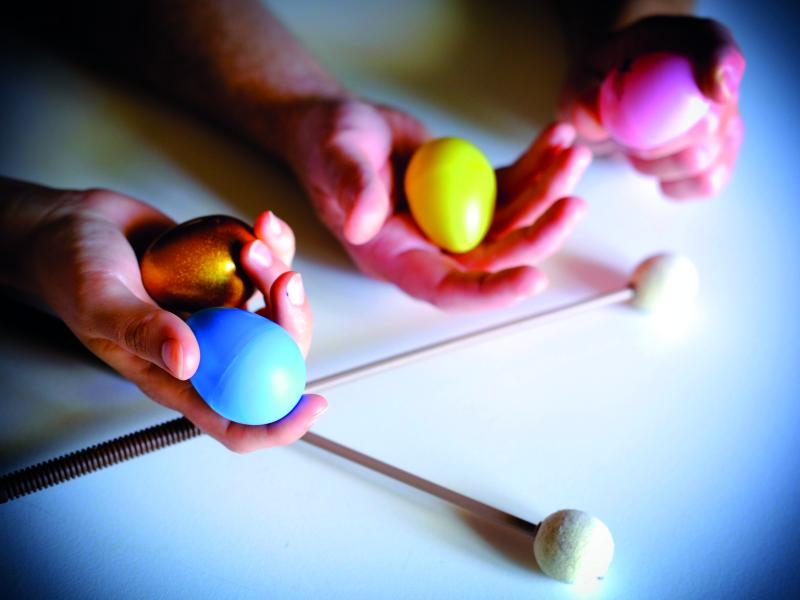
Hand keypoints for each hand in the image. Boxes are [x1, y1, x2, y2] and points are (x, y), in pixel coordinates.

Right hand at [14, 183, 325, 451]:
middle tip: (284, 280)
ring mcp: (222, 313)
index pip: (236, 421)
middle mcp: (209, 350)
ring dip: (281, 273)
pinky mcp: (228, 276)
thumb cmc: (73, 271)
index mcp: (178, 378)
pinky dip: (277, 245)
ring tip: (254, 241)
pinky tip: (261, 223)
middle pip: (275, 359)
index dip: (279, 424)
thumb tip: (188, 363)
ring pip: (280, 311)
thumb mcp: (100, 302)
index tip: (313, 404)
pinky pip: (270, 269)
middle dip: (292, 321)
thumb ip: (142, 331)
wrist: (73, 224)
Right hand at [286, 100, 590, 309]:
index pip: (447, 288)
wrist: (344, 127)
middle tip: (571, 203)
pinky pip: (511, 187)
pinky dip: (535, 165)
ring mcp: (454, 222)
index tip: (531, 279)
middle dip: (538, 233)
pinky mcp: (470, 194)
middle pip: (494, 257)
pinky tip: (553, 141)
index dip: (489, 291)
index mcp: (396, 256)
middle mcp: (431, 247)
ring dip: (547, 192)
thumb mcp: (336, 159)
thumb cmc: (329, 146)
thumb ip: (351, 189)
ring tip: (571, 155)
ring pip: (512, 222)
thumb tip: (361, 224)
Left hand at [560, 16, 744, 198]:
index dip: (719, 69)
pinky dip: (672, 184)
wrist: (613, 103)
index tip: (711, 91)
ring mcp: (727, 124)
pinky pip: (705, 184)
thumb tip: (595, 119)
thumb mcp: (581, 79)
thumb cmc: (602, 82)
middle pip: (711, 123)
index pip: (718, 51)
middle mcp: (721, 83)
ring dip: (657, 166)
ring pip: (704, 161)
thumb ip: (583, 95)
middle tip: (623, 139)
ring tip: (633, 149)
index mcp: (695, 43)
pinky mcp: (721, 159)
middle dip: (657, 143)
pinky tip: (651, 167)